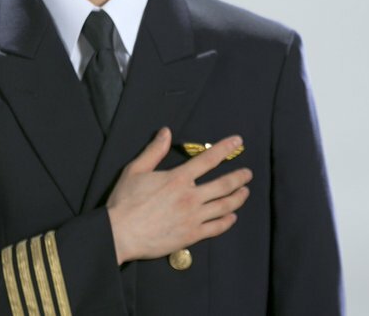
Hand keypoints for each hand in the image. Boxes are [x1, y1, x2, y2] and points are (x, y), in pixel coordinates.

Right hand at [105, 127, 251, 264]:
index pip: (208, 159)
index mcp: (178, 178)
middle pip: (223, 184)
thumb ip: (154, 151)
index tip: (238, 142)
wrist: (120, 234)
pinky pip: (217, 228)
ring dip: (238, 197)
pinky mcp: (192, 235)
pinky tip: (232, 217)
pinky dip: (228, 221)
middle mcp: (190, 196)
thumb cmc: (125, 201)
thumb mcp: (135, 170)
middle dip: (239, 177)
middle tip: (248, 174)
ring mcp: (193, 217)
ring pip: (224, 206)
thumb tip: (166, 131)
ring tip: (245, 192)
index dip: (225, 148)